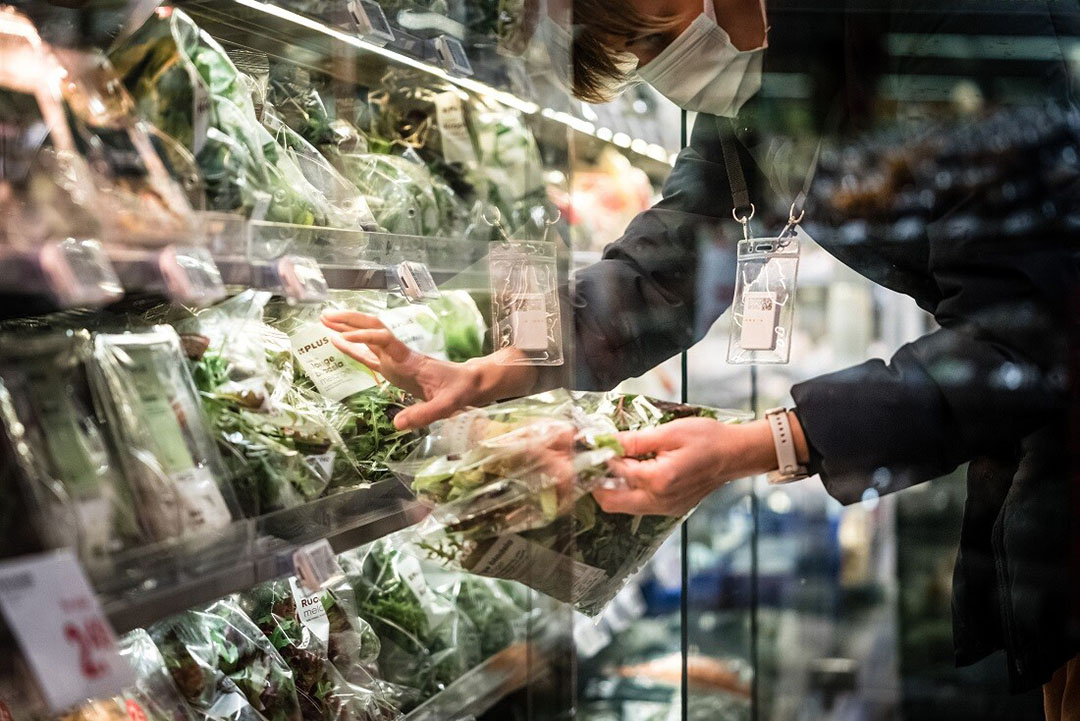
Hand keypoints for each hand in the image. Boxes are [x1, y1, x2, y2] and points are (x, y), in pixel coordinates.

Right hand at [321, 310, 537, 429]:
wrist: (471, 383)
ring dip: (347, 328)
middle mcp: (399, 355)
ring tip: (324, 321)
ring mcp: (395, 359)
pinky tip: (337, 342)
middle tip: (325, 316)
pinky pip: (370, 355)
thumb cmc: (460, 391)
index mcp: (409, 359)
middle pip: (372, 329)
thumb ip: (424, 414)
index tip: (343, 337)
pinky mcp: (394, 367)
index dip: (364, 337)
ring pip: (368, 338)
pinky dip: (352, 347)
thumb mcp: (447, 405)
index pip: (384, 339)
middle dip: (349, 321)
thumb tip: (397, 425)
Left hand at [593, 417, 779, 516]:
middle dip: (599, 482)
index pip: (616, 472)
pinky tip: (633, 471)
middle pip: (611, 502)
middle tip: (598, 460)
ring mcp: (666, 508)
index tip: (594, 444)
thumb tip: (607, 441)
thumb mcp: (670, 432)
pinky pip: (640, 506)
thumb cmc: (708, 439)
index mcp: (659, 480)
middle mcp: (660, 501)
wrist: (735, 455)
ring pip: (624, 506)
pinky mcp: (670, 509)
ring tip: (615, 463)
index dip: (602, 457)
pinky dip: (630, 491)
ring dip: (613, 488)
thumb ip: (635, 440)